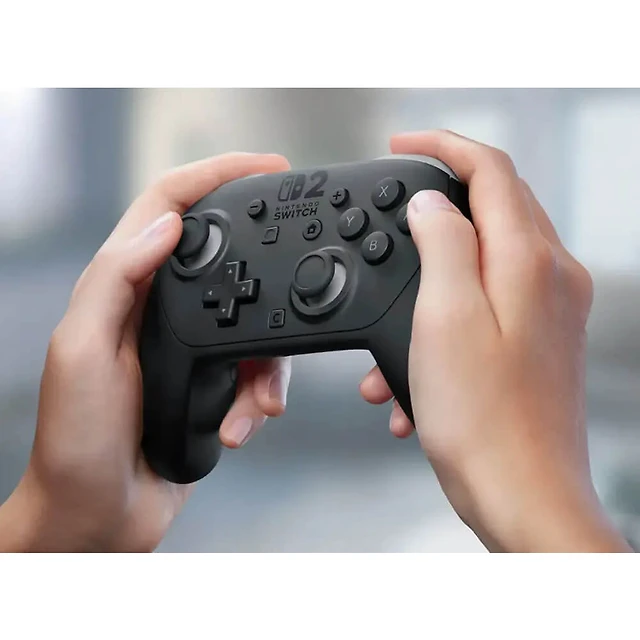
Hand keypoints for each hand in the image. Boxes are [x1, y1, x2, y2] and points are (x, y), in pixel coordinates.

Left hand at [0, 152, 292, 551]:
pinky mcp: (211, 380)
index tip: (266, 166)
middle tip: (300, 259)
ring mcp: (188, 344)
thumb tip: (166, 225)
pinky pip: (256, 370)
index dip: (216, 174)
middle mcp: (157, 308)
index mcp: (120, 287)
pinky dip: (260, 397)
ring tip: (257, 402)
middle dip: (264, 263)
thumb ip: (116, 281)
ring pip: (252, 323)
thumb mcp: (83, 351)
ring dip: (266, 364)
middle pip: (224, 255)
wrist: (100, 511)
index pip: (169, 205)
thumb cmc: (77, 439)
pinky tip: (243, 423)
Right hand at [360, 130, 630, 551]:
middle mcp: (550, 277)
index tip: (403, 144)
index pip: (490, 169)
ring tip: (394, 326)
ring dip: (432, 278)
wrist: (522, 494)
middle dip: (437, 204)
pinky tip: (415, 366)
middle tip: (396, 210)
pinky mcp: (538, 339)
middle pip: (494, 207)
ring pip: (484, 260)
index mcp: (529, 260)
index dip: (442, 145)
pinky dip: (446, 318)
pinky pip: (487, 304)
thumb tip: (431, 204)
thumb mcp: (445, 317)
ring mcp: (549, 309)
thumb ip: (443, 243)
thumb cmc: (484, 420)